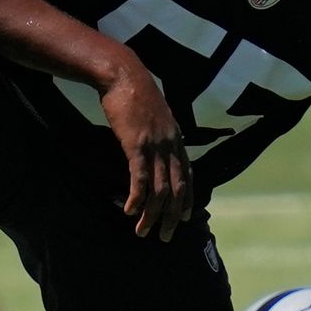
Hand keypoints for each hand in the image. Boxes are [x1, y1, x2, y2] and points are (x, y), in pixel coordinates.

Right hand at [101, 60, 191, 241]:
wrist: (123, 74)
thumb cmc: (135, 93)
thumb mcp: (154, 114)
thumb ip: (159, 132)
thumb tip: (153, 143)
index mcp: (177, 138)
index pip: (188, 175)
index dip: (187, 199)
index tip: (184, 218)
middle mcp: (171, 145)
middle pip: (177, 189)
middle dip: (171, 217)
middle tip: (165, 237)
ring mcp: (156, 146)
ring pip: (159, 189)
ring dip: (151, 214)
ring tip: (143, 232)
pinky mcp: (137, 145)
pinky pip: (140, 178)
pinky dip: (137, 198)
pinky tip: (130, 211)